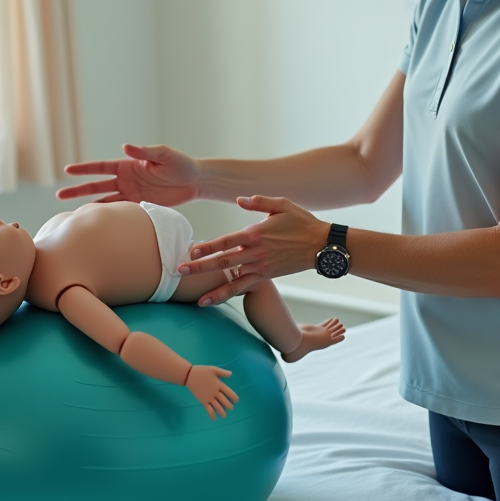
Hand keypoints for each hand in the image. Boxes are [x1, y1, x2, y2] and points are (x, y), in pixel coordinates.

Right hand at [57, 144, 201, 204]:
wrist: (195, 182)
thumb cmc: (181, 164)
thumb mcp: (164, 155)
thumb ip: (145, 151)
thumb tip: (126, 146)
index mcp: (128, 165)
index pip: (101, 167)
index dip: (84, 169)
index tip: (67, 170)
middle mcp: (126, 180)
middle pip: (97, 186)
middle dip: (78, 190)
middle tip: (59, 195)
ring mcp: (132, 194)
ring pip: (106, 201)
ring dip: (91, 207)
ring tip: (73, 213)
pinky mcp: (141, 206)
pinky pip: (122, 212)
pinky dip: (110, 217)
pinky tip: (99, 223)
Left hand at [181, 196, 327, 306]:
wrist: (321, 245)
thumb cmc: (302, 222)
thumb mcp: (282, 204)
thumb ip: (258, 201)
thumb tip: (239, 199)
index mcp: (256, 233)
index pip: (226, 241)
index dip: (207, 247)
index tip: (191, 251)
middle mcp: (255, 252)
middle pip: (222, 261)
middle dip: (199, 267)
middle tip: (179, 270)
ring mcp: (260, 266)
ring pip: (231, 278)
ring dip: (211, 286)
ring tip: (193, 295)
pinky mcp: (266, 276)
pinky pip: (243, 287)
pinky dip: (226, 295)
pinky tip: (210, 301)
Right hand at [185, 364, 237, 419]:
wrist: (189, 376)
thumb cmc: (202, 371)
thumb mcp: (213, 369)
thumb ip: (222, 372)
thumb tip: (231, 374)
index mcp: (219, 384)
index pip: (229, 392)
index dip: (234, 397)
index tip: (236, 400)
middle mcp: (215, 392)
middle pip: (224, 401)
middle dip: (229, 406)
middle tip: (231, 408)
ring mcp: (209, 397)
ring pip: (217, 407)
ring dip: (221, 412)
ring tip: (224, 416)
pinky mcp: (203, 401)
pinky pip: (208, 409)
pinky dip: (212, 414)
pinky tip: (214, 418)